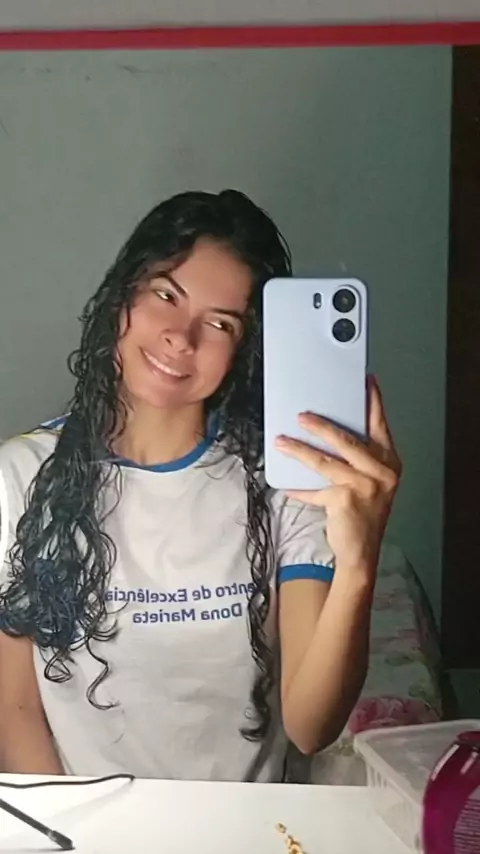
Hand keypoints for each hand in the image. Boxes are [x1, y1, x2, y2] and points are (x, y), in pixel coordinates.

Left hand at [275, 377, 400, 580]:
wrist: (361, 553)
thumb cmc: (362, 515)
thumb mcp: (368, 483)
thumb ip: (355, 460)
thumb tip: (325, 433)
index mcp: (389, 462)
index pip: (379, 425)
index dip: (372, 402)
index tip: (364, 380)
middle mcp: (381, 472)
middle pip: (347, 440)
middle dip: (321, 425)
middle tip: (301, 415)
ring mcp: (365, 487)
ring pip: (325, 461)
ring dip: (300, 450)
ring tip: (282, 442)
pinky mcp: (345, 500)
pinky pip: (315, 489)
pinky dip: (298, 488)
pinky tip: (285, 484)